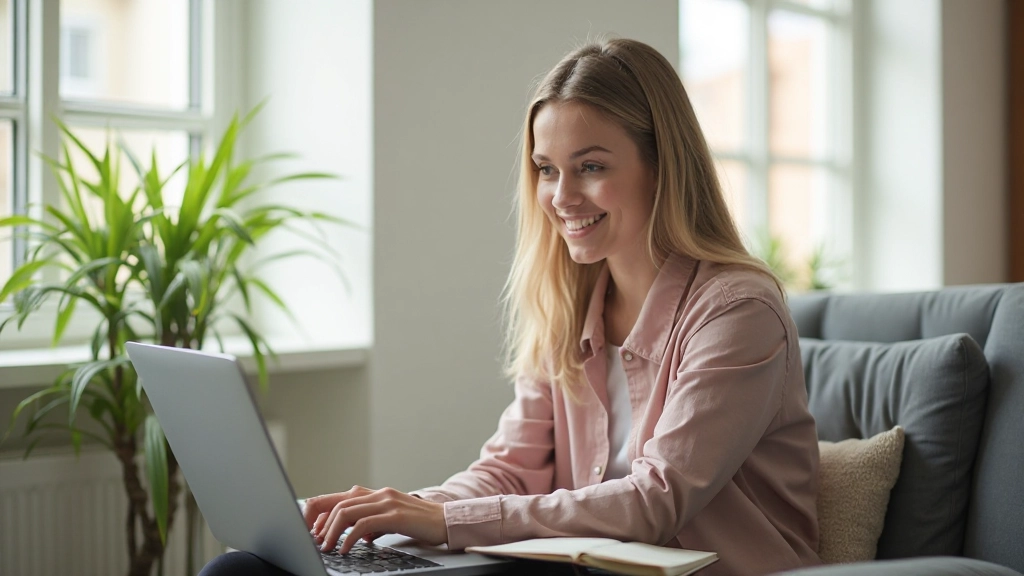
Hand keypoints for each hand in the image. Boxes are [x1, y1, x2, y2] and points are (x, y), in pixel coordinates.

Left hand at [302, 486, 447, 553]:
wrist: (446, 520)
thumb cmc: (420, 522)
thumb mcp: (391, 520)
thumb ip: (373, 523)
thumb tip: (358, 534)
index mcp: (375, 494)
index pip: (337, 498)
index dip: (319, 513)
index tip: (311, 531)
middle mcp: (377, 494)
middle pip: (336, 503)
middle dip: (318, 523)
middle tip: (313, 541)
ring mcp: (386, 502)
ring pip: (346, 511)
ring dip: (331, 532)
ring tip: (326, 547)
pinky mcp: (394, 514)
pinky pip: (363, 524)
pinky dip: (349, 537)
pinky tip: (346, 548)